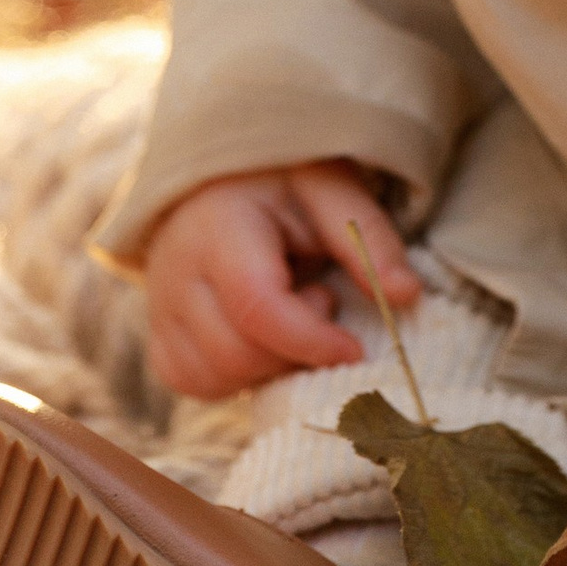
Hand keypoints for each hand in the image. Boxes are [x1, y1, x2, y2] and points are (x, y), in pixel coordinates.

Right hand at [141, 162, 422, 397]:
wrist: (221, 182)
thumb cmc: (283, 185)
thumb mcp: (333, 190)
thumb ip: (369, 240)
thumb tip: (407, 295)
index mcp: (218, 225)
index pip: (257, 305)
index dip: (312, 340)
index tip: (355, 349)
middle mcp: (174, 271)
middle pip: (234, 354)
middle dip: (295, 350)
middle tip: (321, 300)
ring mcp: (159, 308)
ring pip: (213, 378)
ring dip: (269, 366)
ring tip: (291, 313)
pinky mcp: (159, 337)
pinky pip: (194, 384)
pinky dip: (237, 378)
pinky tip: (262, 339)